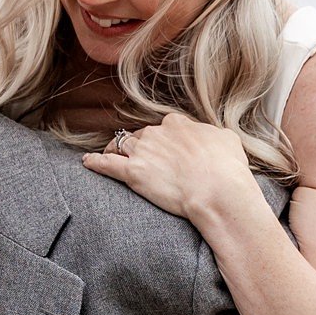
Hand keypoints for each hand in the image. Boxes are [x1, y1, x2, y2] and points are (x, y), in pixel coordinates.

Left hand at [81, 112, 260, 222]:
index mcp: (178, 124)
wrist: (218, 190)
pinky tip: (86, 163)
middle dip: (140, 147)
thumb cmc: (228, 169)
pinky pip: (107, 164)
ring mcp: (143, 152)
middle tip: (141, 160)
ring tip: (108, 155)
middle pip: (141, 136)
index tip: (164, 150)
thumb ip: (214, 136)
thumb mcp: (228, 141)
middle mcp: (157, 132)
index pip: (164, 128)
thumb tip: (213, 138)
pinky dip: (95, 162)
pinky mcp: (133, 173)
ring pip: (121, 145)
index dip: (163, 140)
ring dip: (115, 150)